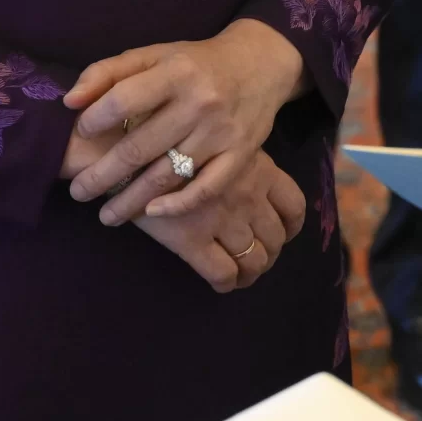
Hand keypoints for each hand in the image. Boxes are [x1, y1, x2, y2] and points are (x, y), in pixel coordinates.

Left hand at [64, 20, 308, 222]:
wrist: (260, 64)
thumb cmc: (196, 62)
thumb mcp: (153, 55)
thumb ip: (108, 72)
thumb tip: (70, 101)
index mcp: (176, 72)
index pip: (123, 100)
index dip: (94, 120)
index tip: (80, 133)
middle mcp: (200, 102)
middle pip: (140, 148)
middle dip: (101, 176)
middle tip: (78, 192)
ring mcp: (222, 132)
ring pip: (167, 175)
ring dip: (130, 200)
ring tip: (105, 215)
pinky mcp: (241, 154)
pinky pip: (205, 188)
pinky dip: (177, 205)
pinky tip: (152, 212)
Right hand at [133, 149, 307, 292]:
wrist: (128, 146)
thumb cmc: (172, 137)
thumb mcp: (220, 140)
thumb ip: (239, 162)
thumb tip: (251, 184)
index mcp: (259, 170)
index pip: (293, 206)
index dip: (291, 227)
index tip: (282, 234)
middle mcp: (248, 196)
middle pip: (275, 238)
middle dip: (269, 254)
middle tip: (257, 259)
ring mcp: (222, 219)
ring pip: (253, 260)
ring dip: (250, 273)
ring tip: (241, 275)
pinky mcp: (192, 240)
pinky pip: (222, 273)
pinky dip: (227, 283)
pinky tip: (220, 282)